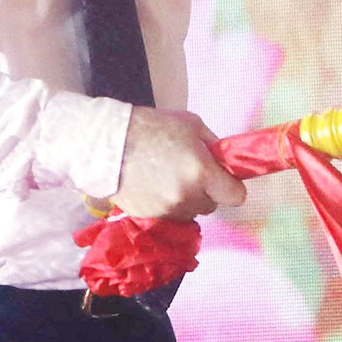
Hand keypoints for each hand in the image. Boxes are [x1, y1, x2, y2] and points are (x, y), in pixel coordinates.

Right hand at [108, 106, 247, 220]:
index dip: (232, 187)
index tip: (223, 178)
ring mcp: (166, 210)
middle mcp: (187, 196)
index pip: (236, 196)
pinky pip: (169, 215)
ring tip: (168, 178)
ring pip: (190, 212)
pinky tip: (153, 185)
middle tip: (190, 173)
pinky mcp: (149, 216)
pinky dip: (166, 204)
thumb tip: (225, 160)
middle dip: (206, 191)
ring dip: (186, 200)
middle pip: (211, 205)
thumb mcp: (192, 125)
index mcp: (202, 173)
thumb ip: (214, 146)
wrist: (105, 144)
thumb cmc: (151, 127)